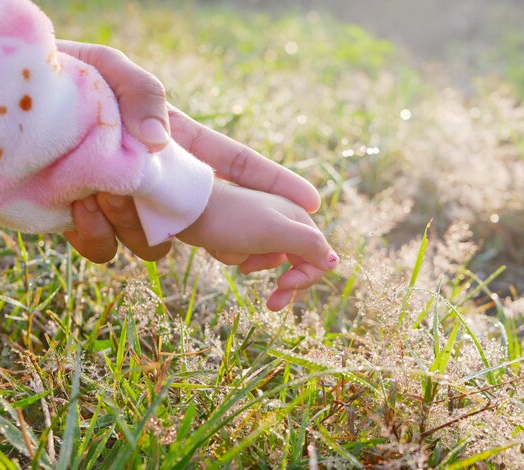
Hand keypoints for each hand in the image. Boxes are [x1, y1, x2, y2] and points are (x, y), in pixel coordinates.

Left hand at [59, 41, 321, 262]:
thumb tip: (159, 143)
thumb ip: (145, 97)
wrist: (6, 109)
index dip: (277, 186)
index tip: (311, 204)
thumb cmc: (66, 80)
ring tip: (93, 192)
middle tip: (220, 246)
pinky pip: (108, 252)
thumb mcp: (113, 71)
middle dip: (214, 237)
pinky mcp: (93, 225)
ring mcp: (129, 207)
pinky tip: (73, 206)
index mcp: (179, 145)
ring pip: (156, 246)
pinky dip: (95, 236)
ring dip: (131, 225)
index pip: (240, 166)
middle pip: (208, 222)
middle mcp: (161, 182)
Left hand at [177, 181, 338, 310]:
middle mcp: (285, 220)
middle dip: (285, 282)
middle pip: (298, 260)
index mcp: (298, 217)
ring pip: (270, 260)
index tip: (284, 287)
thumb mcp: (276, 232)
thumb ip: (308, 245)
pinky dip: (238, 258)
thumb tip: (335, 262)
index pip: (319, 255)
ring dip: (255, 264)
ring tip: (239, 260)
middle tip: (272, 306)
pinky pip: (249, 255)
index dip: (307, 275)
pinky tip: (226, 250)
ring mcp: (263, 227)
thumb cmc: (233, 220)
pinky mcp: (243, 233)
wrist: (188, 208)